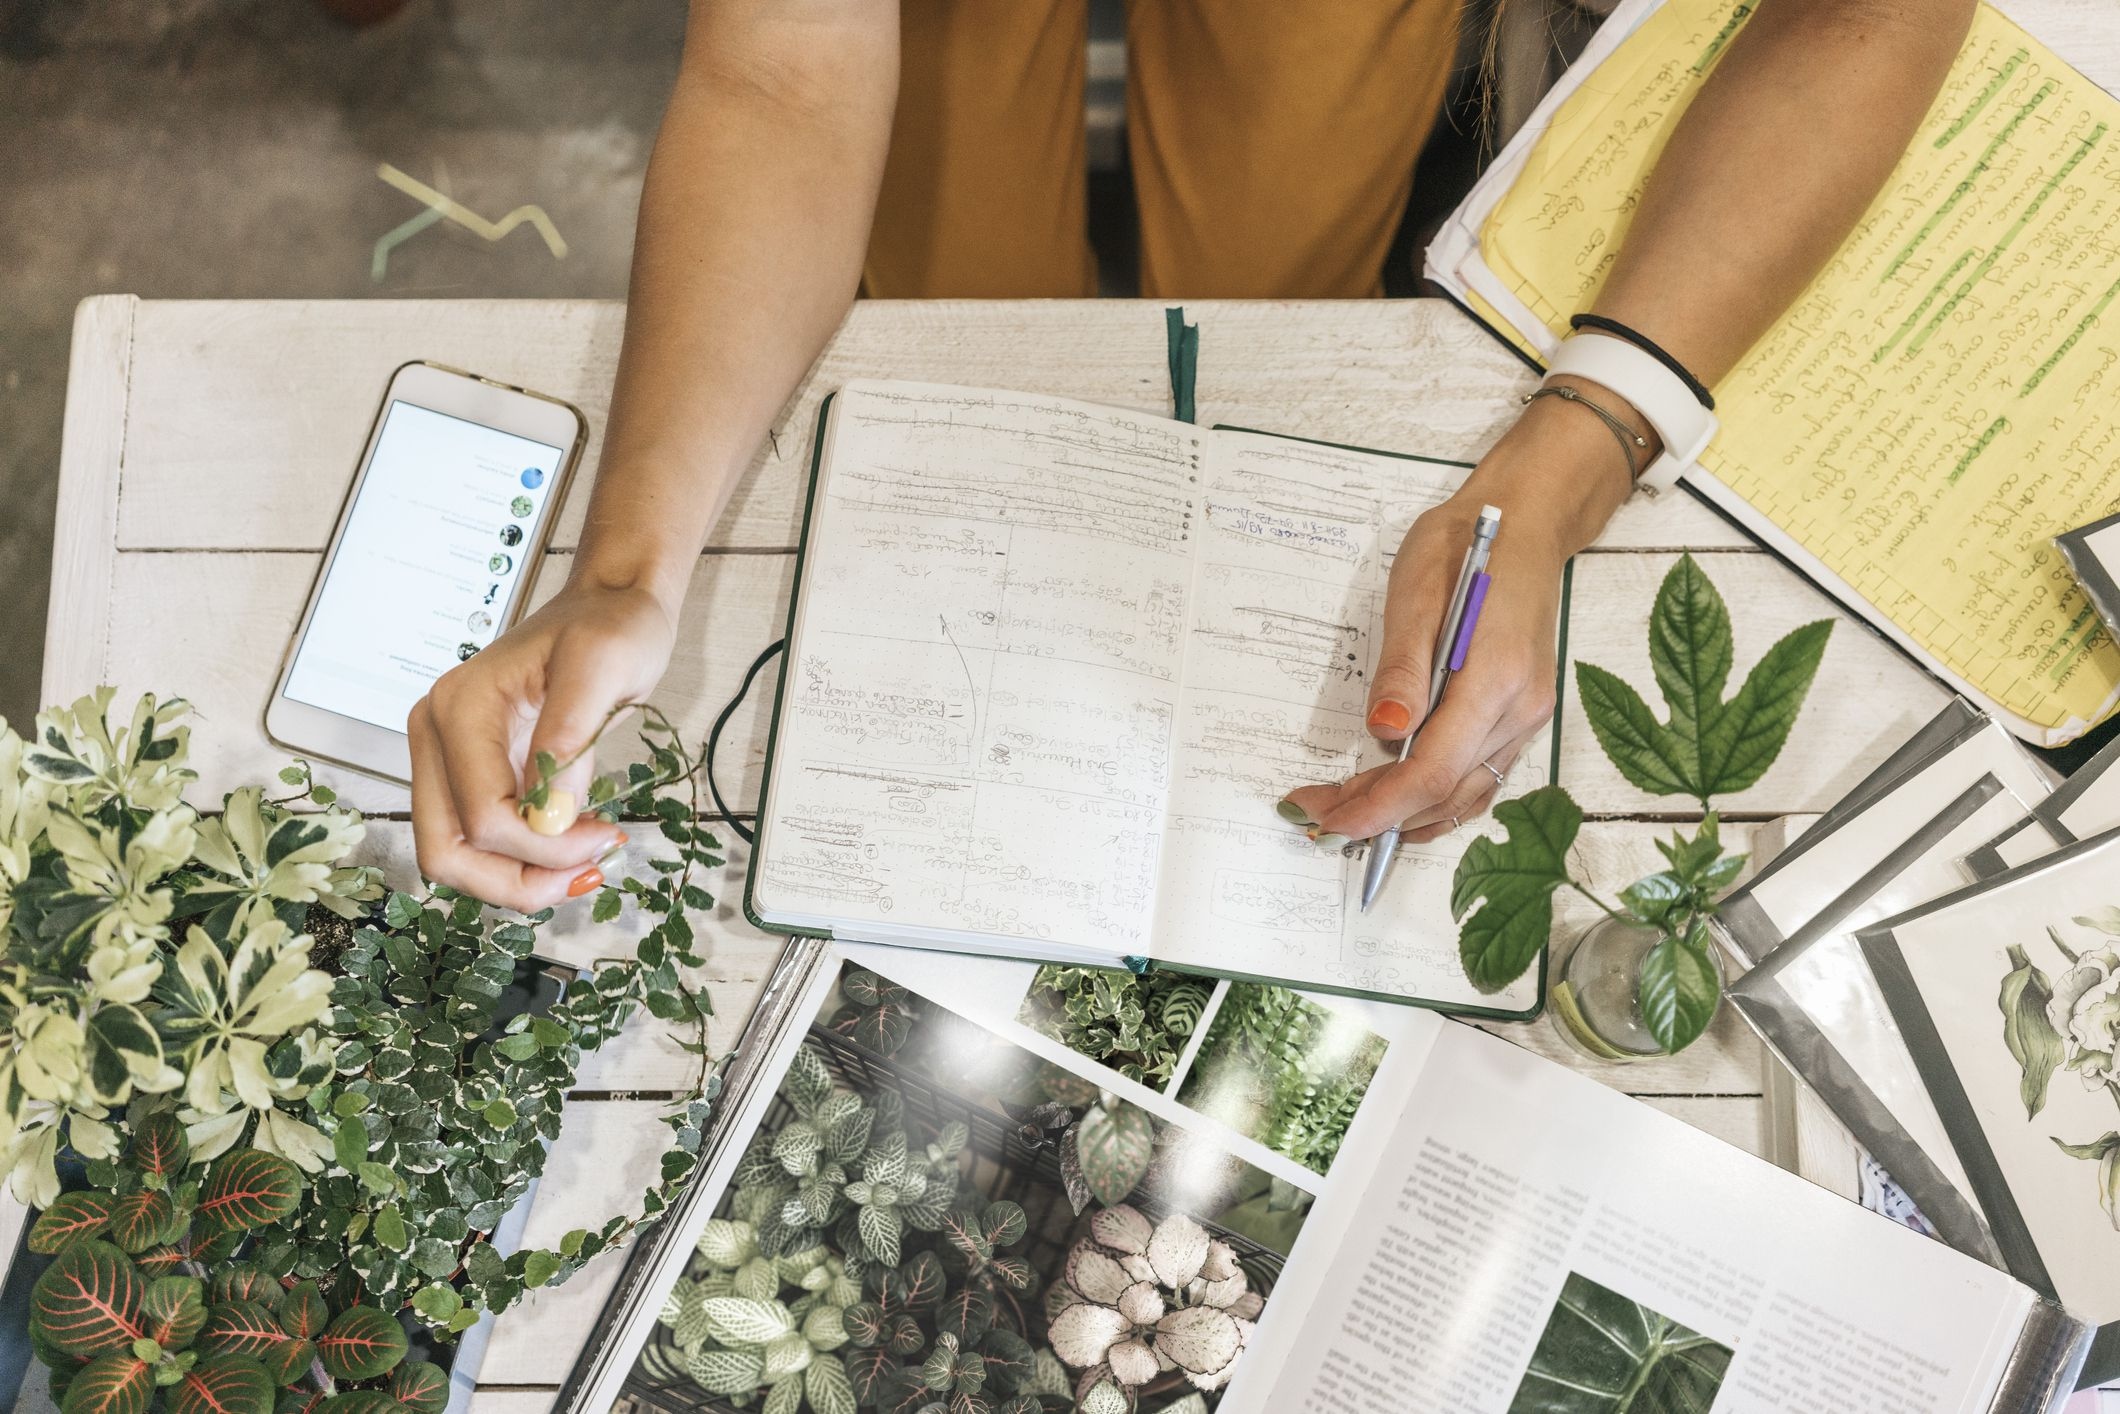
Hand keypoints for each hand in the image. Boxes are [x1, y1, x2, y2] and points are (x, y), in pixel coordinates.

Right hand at [409, 580, 678, 911]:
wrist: (610, 607)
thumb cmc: (611, 627)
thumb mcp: (604, 666)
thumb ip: (569, 737)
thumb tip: (547, 816)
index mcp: (460, 708)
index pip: (481, 814)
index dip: (543, 846)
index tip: (606, 836)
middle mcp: (437, 735)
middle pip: (447, 850)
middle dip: (517, 880)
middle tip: (587, 873)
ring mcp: (448, 757)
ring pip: (455, 857)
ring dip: (517, 879)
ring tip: (584, 866)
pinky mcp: (471, 774)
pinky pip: (478, 842)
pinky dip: (520, 862)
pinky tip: (571, 849)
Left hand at [1281, 386, 1639, 843]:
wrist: (1526, 524)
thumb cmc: (1466, 547)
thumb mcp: (1417, 592)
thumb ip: (1402, 667)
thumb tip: (1384, 730)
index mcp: (1496, 678)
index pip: (1433, 770)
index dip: (1379, 806)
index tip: (1328, 818)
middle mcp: (1521, 709)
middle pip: (1445, 792)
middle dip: (1378, 813)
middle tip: (1315, 813)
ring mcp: (1527, 716)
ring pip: (1464, 794)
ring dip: (1403, 813)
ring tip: (1345, 812)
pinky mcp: (1521, 716)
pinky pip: (1478, 777)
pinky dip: (1434, 798)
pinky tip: (1397, 803)